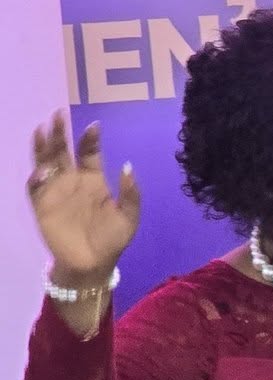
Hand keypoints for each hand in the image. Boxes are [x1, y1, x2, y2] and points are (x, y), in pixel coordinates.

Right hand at [27, 111, 138, 281]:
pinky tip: (41, 170)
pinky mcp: (42, 206)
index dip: (90, 139)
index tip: (94, 126)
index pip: (89, 153)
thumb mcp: (129, 218)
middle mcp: (73, 181)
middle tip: (58, 114)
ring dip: (43, 147)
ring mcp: (56, 192)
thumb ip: (130, 194)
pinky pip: (35, 189)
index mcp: (94, 180)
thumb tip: (127, 166)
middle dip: (60, 133)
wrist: (93, 265)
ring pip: (46, 163)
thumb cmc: (112, 241)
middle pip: (63, 151)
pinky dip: (36, 179)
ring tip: (42, 129)